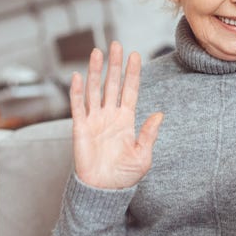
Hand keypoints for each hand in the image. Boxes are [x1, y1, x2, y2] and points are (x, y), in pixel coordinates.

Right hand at [70, 41, 163, 189]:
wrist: (104, 190)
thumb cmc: (124, 175)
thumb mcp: (143, 155)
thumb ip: (149, 134)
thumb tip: (159, 114)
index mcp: (127, 120)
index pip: (130, 91)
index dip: (132, 74)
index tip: (135, 55)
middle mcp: (110, 116)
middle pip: (112, 85)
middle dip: (115, 65)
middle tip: (117, 45)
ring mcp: (95, 120)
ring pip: (95, 90)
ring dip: (96, 71)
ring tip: (98, 52)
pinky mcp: (80, 128)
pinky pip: (78, 107)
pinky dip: (77, 92)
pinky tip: (78, 76)